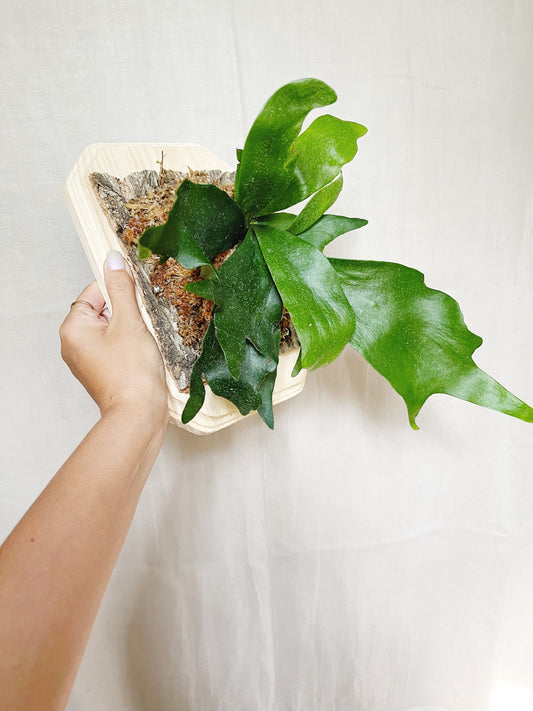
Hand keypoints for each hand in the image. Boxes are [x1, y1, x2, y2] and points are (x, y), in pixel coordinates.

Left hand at [60, 251, 167, 422]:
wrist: (138, 415)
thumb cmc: (132, 372)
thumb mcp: (130, 321)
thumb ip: (121, 288)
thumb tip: (113, 260)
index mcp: (73, 328)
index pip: (94, 292)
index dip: (119, 293)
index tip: (137, 301)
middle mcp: (73, 344)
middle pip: (103, 311)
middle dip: (127, 314)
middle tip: (142, 327)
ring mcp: (86, 360)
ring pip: (112, 330)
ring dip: (131, 331)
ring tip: (143, 345)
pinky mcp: (101, 372)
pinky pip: (115, 348)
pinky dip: (130, 347)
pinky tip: (142, 356)